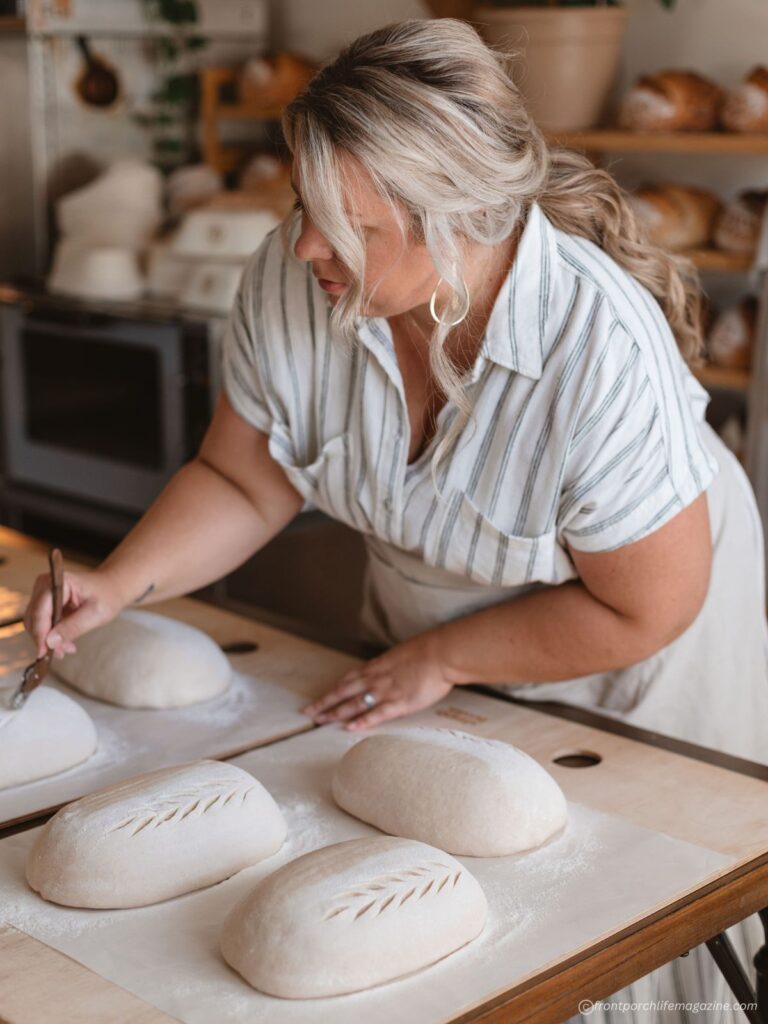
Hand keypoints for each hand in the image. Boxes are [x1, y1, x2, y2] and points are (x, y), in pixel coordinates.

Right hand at [23, 568, 125, 658]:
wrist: (112, 588)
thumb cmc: (108, 596)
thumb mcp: (96, 614)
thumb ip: (73, 627)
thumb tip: (50, 642)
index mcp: (59, 582)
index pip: (41, 611)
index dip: (40, 634)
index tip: (43, 653)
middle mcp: (45, 585)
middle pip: (34, 618)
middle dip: (45, 639)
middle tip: (61, 653)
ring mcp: (43, 593)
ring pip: (36, 622)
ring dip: (48, 639)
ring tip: (67, 648)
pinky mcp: (45, 602)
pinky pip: (42, 623)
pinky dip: (51, 634)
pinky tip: (65, 643)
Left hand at [302, 631, 456, 730]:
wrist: (441, 653)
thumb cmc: (427, 651)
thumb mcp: (402, 655)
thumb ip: (391, 666)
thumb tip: (388, 671)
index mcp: (377, 666)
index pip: (348, 679)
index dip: (333, 689)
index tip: (321, 697)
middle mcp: (376, 678)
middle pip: (343, 691)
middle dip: (325, 702)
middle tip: (308, 711)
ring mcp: (386, 691)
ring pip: (354, 703)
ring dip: (335, 712)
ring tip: (320, 721)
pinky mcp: (399, 703)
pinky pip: (376, 714)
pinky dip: (361, 721)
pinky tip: (349, 728)